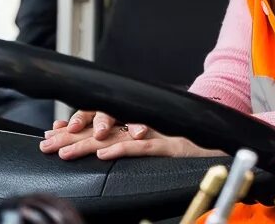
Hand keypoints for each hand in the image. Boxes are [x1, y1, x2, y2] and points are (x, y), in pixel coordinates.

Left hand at [41, 110, 223, 160]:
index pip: (102, 119)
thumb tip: (106, 148)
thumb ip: (136, 141)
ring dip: (88, 143)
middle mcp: (145, 123)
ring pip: (116, 135)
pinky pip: (142, 146)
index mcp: (140, 121)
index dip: (77, 125)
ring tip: (66, 151)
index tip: (53, 132)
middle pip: (102, 125)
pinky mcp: (170, 144)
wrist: (228, 138)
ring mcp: (157, 132)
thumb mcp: (160, 141)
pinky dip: (122, 149)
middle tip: (46, 144)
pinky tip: (104, 154)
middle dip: (72, 134)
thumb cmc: (195, 143)